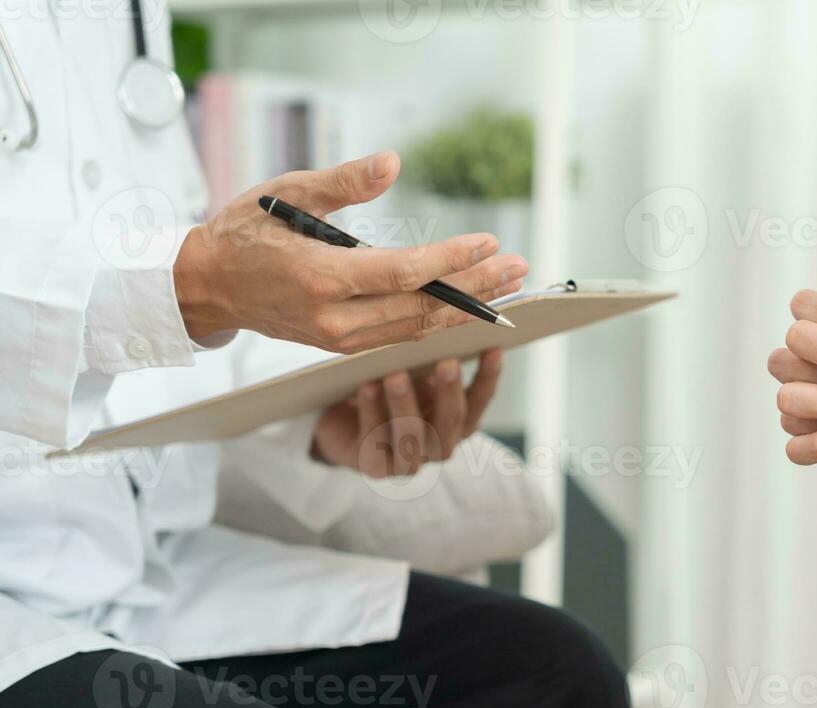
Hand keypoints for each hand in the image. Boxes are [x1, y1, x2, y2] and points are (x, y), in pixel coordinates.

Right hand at [174, 150, 528, 353]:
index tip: (489, 242)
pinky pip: (402, 334)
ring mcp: (340, 338)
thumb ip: (343, 182)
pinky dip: (440, 320)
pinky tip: (471, 303)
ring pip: (417, 327)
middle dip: (476, 288)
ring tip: (508, 283)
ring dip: (468, 307)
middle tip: (518, 266)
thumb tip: (393, 163)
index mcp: (320, 278)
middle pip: (422, 306)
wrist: (208, 285)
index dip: (451, 260)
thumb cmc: (245, 230)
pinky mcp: (344, 345)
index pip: (404, 273)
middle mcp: (334, 317)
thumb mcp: (288, 192)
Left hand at [312, 350, 504, 477]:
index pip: (479, 402)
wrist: (342, 423)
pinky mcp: (375, 466)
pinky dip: (371, 412)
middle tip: (447, 362)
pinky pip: (374, 442)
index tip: (493, 349)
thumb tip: (439, 327)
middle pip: (451, 423)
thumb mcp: (410, 375)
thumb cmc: (384, 392)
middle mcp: (437, 445)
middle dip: (449, 392)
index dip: (488, 378)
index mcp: (455, 422)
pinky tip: (367, 388)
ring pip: (412, 436)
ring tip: (396, 376)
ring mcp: (408, 460)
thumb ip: (426, 363)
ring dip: (405, 405)